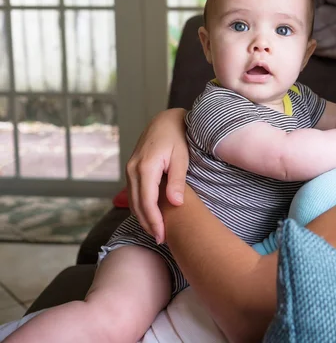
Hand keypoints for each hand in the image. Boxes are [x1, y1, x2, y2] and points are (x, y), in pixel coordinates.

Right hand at [126, 108, 188, 243]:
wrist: (166, 120)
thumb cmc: (177, 137)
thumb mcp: (181, 158)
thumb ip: (177, 181)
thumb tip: (175, 204)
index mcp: (146, 167)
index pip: (148, 202)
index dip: (154, 221)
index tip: (163, 236)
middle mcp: (133, 169)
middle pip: (137, 204)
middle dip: (148, 224)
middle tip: (161, 240)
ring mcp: (129, 168)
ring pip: (132, 200)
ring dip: (142, 217)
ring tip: (156, 231)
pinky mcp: (131, 169)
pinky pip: (133, 192)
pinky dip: (140, 206)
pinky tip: (150, 215)